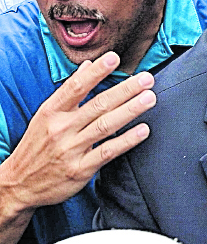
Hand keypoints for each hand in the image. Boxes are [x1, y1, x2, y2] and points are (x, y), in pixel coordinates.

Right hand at [0, 52, 153, 213]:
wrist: (18, 185)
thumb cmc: (37, 146)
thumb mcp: (45, 116)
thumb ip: (69, 91)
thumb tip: (87, 66)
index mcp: (51, 112)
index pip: (76, 87)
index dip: (96, 72)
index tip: (113, 58)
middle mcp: (60, 129)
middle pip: (98, 104)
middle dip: (125, 90)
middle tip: (146, 78)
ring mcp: (70, 149)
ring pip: (105, 125)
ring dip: (130, 110)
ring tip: (149, 98)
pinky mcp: (80, 170)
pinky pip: (107, 152)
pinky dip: (126, 141)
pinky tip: (143, 130)